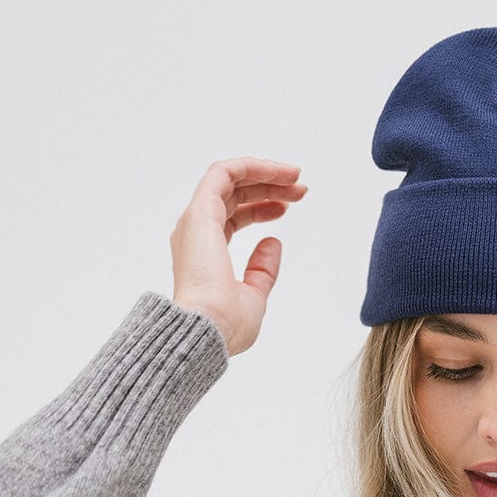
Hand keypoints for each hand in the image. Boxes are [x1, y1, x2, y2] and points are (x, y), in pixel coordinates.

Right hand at [169, 157, 307, 356]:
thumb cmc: (225, 324)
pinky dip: (250, 167)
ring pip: (228, 178)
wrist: (207, 329)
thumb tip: (274, 243)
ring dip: (263, 173)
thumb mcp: (254, 297)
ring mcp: (196, 221)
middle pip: (234, 194)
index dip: (263, 208)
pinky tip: (277, 171)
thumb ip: (262, 270)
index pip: (233, 216)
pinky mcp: (200, 212)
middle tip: (300, 188)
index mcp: (205, 252)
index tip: (289, 207)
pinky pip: (222, 173)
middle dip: (268, 186)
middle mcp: (197, 232)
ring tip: (295, 176)